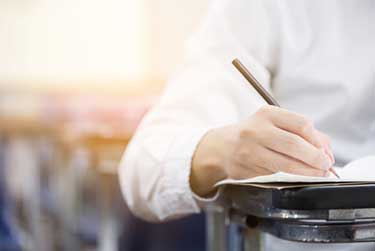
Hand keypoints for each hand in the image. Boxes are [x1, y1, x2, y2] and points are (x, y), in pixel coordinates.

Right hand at [190, 105, 333, 195]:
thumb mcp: (273, 122)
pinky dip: (293, 178)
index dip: (318, 140)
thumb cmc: (253, 133)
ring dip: (308, 172)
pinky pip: (277, 176)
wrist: (222, 147)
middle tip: (325, 165)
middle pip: (295, 145)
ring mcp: (250, 151)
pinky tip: (299, 177)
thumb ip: (301, 131)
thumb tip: (326, 150)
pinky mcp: (248, 169)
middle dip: (316, 158)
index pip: (301, 124)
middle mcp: (257, 130)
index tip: (325, 151)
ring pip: (287, 165)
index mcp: (267, 114)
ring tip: (318, 173)